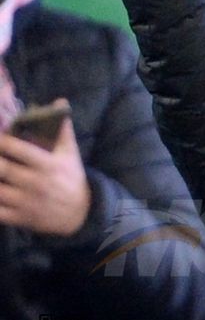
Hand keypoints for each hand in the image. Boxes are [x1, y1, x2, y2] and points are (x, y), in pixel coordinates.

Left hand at [0, 102, 91, 235]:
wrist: (80, 214)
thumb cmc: (71, 178)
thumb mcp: (71, 153)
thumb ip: (63, 128)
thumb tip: (60, 101)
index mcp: (47, 165)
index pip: (19, 149)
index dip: (2, 140)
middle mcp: (36, 184)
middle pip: (3, 169)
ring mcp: (27, 203)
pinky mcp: (21, 218)